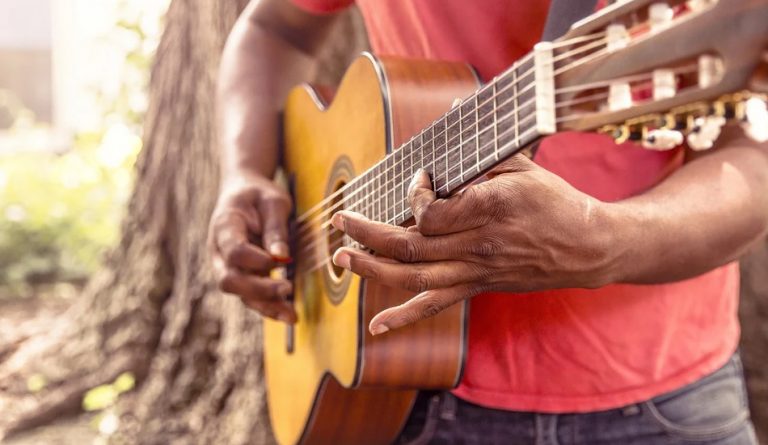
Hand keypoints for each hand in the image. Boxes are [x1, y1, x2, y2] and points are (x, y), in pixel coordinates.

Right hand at [208, 175, 295, 322]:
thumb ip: (276, 229)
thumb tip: (281, 258)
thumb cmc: (259, 195)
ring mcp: (227, 266)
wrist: (243, 192)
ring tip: (292, 316)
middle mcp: (219, 251)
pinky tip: (288, 314)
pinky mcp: (241, 276)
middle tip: (287, 289)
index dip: (255, 260)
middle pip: (230, 280)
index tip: (280, 261)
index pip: (233, 250)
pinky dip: (269, 306)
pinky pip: (251, 297)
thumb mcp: (273, 201)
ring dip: (266, 306)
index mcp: (224, 226)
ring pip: (240, 294)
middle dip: (258, 290)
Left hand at [331, 155, 620, 334]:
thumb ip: (481, 151)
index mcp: (490, 209)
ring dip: (372, 269)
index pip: (431, 212)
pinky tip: (377, 328)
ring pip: (414, 277)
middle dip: (367, 232)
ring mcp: (476, 271)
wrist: (587, 247)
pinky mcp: (478, 287)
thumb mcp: (523, 164)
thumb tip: (452, 113)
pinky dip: (404, 317)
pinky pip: (436, 305)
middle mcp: (479, 245)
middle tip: (340, 220)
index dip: (413, 195)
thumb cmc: (555, 201)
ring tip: (342, 257)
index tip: (418, 178)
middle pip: (410, 245)